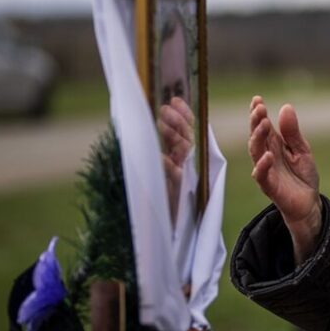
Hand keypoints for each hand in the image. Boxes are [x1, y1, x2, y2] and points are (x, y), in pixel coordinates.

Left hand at [158, 97, 193, 224]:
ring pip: (183, 151)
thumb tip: (143, 127)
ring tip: (161, 121)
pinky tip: (161, 156)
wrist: (157, 231)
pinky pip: (173, 175)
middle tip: (165, 108)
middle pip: (186, 137)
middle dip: (178, 120)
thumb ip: (154, 154)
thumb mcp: (152, 172)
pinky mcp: (174, 193)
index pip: (185, 131)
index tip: (176, 99)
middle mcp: (182, 165)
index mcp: (177, 158)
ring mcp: (180, 178)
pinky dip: (167, 164)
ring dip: (173, 134)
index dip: (183, 115)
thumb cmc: (153, 200)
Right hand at [249, 96, 321, 260]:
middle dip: (256, 121)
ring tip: (263, 124)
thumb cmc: (302, 175)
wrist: (309, 203)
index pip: (262, 126)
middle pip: (256, 136)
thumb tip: (286, 107)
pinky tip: (268, 155)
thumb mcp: (302, 150)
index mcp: (274, 144)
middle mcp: (266, 155)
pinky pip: (262, 175)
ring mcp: (266, 170)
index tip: (257, 99)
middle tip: (259, 108)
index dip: (258, 113)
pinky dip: (263, 165)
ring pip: (256, 152)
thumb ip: (293, 132)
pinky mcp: (269, 186)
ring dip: (258, 138)